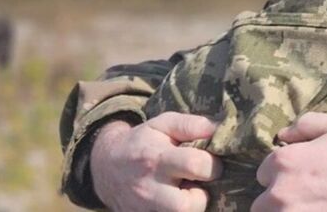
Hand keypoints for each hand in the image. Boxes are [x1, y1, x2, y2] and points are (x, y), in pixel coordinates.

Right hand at [91, 112, 222, 211]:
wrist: (105, 166)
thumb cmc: (142, 142)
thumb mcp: (164, 124)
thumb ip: (193, 125)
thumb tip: (221, 129)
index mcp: (157, 159)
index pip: (195, 165)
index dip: (213, 165)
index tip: (211, 163)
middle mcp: (148, 189)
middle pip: (185, 207)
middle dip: (201, 197)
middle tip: (198, 185)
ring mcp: (143, 209)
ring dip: (190, 208)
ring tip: (186, 194)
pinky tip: (175, 200)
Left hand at [252, 112, 326, 211]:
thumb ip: (308, 124)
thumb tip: (283, 133)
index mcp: (286, 163)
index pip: (264, 172)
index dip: (283, 173)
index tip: (304, 177)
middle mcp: (281, 194)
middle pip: (262, 204)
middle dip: (280, 201)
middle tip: (307, 199)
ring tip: (313, 209)